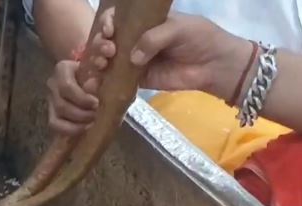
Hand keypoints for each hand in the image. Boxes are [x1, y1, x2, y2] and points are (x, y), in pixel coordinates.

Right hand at [45, 18, 114, 135]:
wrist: (91, 74)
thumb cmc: (99, 69)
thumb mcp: (103, 63)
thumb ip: (101, 66)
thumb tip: (97, 80)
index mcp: (62, 68)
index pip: (66, 86)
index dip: (82, 98)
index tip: (98, 103)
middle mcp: (53, 84)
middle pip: (62, 104)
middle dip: (82, 113)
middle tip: (99, 114)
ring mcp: (51, 100)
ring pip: (58, 116)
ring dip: (79, 122)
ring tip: (94, 121)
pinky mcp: (52, 113)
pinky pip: (55, 125)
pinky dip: (70, 130)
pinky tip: (85, 128)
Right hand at [91, 10, 252, 100]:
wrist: (215, 66)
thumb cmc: (200, 39)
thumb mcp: (178, 28)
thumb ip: (153, 38)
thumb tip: (132, 58)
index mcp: (143, 22)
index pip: (117, 18)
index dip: (107, 23)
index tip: (109, 30)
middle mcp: (135, 39)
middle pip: (106, 39)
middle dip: (100, 43)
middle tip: (109, 51)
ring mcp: (133, 60)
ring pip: (106, 59)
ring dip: (98, 60)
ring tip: (103, 64)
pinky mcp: (136, 80)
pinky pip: (115, 80)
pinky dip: (102, 81)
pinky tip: (95, 83)